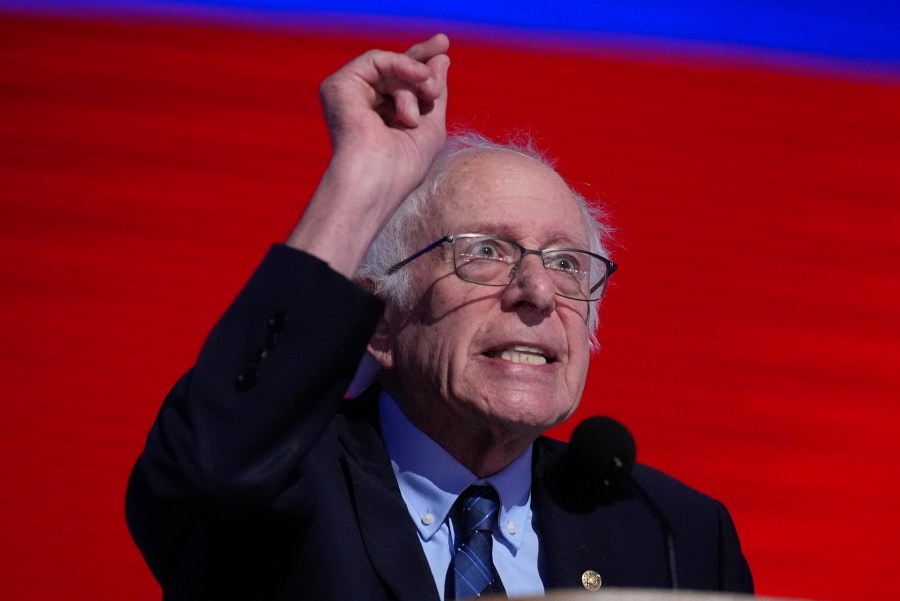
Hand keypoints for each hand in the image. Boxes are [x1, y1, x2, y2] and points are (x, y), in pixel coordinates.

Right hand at [320, 33, 450, 203]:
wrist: (376, 181)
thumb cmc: (403, 167)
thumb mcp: (430, 125)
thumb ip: (434, 92)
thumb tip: (441, 58)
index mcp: (378, 117)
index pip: (399, 85)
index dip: (421, 66)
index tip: (443, 48)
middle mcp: (360, 105)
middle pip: (393, 69)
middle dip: (421, 57)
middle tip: (442, 41)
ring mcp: (347, 95)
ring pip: (391, 69)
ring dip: (417, 81)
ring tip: (427, 100)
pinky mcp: (338, 86)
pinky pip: (378, 60)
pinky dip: (402, 67)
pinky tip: (419, 80)